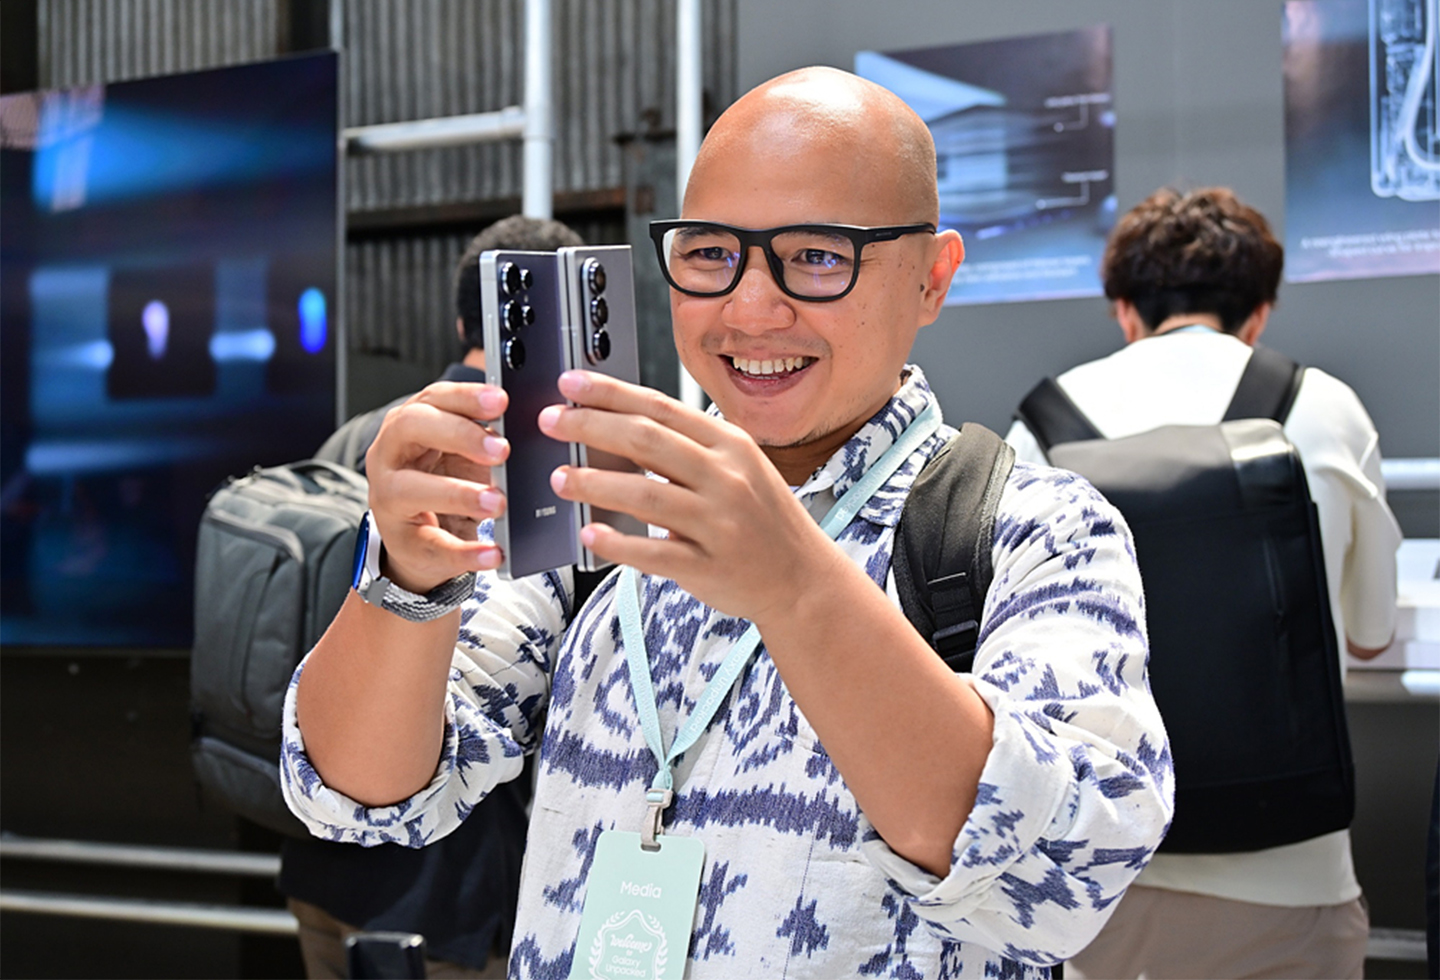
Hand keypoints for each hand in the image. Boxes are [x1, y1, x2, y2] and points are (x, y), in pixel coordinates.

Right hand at [363, 382, 511, 592]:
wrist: (418, 536)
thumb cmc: (444, 479)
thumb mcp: (462, 452)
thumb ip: (486, 437)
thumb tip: (530, 430)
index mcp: (410, 422)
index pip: (433, 397)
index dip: (466, 397)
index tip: (501, 401)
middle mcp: (390, 453)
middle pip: (412, 427)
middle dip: (460, 434)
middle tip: (502, 450)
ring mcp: (388, 496)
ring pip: (411, 489)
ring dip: (459, 494)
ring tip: (498, 503)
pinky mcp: (401, 539)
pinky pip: (432, 545)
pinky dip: (465, 552)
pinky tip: (493, 553)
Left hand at [538, 371, 836, 625]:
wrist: (802, 577)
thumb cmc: (760, 518)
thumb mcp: (737, 468)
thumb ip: (687, 448)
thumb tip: (618, 424)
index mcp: (729, 445)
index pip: (661, 408)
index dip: (611, 393)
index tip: (571, 383)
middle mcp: (726, 478)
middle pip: (647, 442)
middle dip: (591, 426)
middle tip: (552, 421)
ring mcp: (719, 523)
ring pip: (645, 496)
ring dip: (595, 485)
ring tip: (559, 479)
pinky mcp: (709, 566)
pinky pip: (654, 553)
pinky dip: (618, 543)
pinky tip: (590, 535)